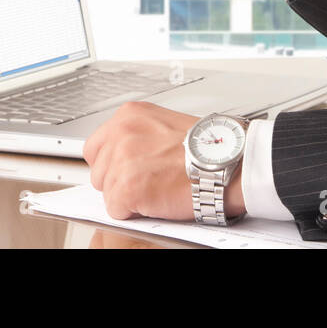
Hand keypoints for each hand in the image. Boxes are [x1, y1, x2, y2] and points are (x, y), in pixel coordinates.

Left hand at [83, 101, 245, 221]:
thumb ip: (140, 136)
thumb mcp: (166, 125)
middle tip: (148, 182)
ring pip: (107, 192)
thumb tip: (126, 156)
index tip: (128, 170)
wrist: (229, 162)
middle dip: (119, 181)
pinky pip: (117, 210)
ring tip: (158, 189)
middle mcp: (121, 133)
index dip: (113, 164)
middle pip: (99, 171)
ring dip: (129, 197)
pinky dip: (135, 212)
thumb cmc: (208, 147)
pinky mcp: (127, 187)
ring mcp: (121, 160)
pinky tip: (157, 200)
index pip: (97, 146)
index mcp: (129, 115)